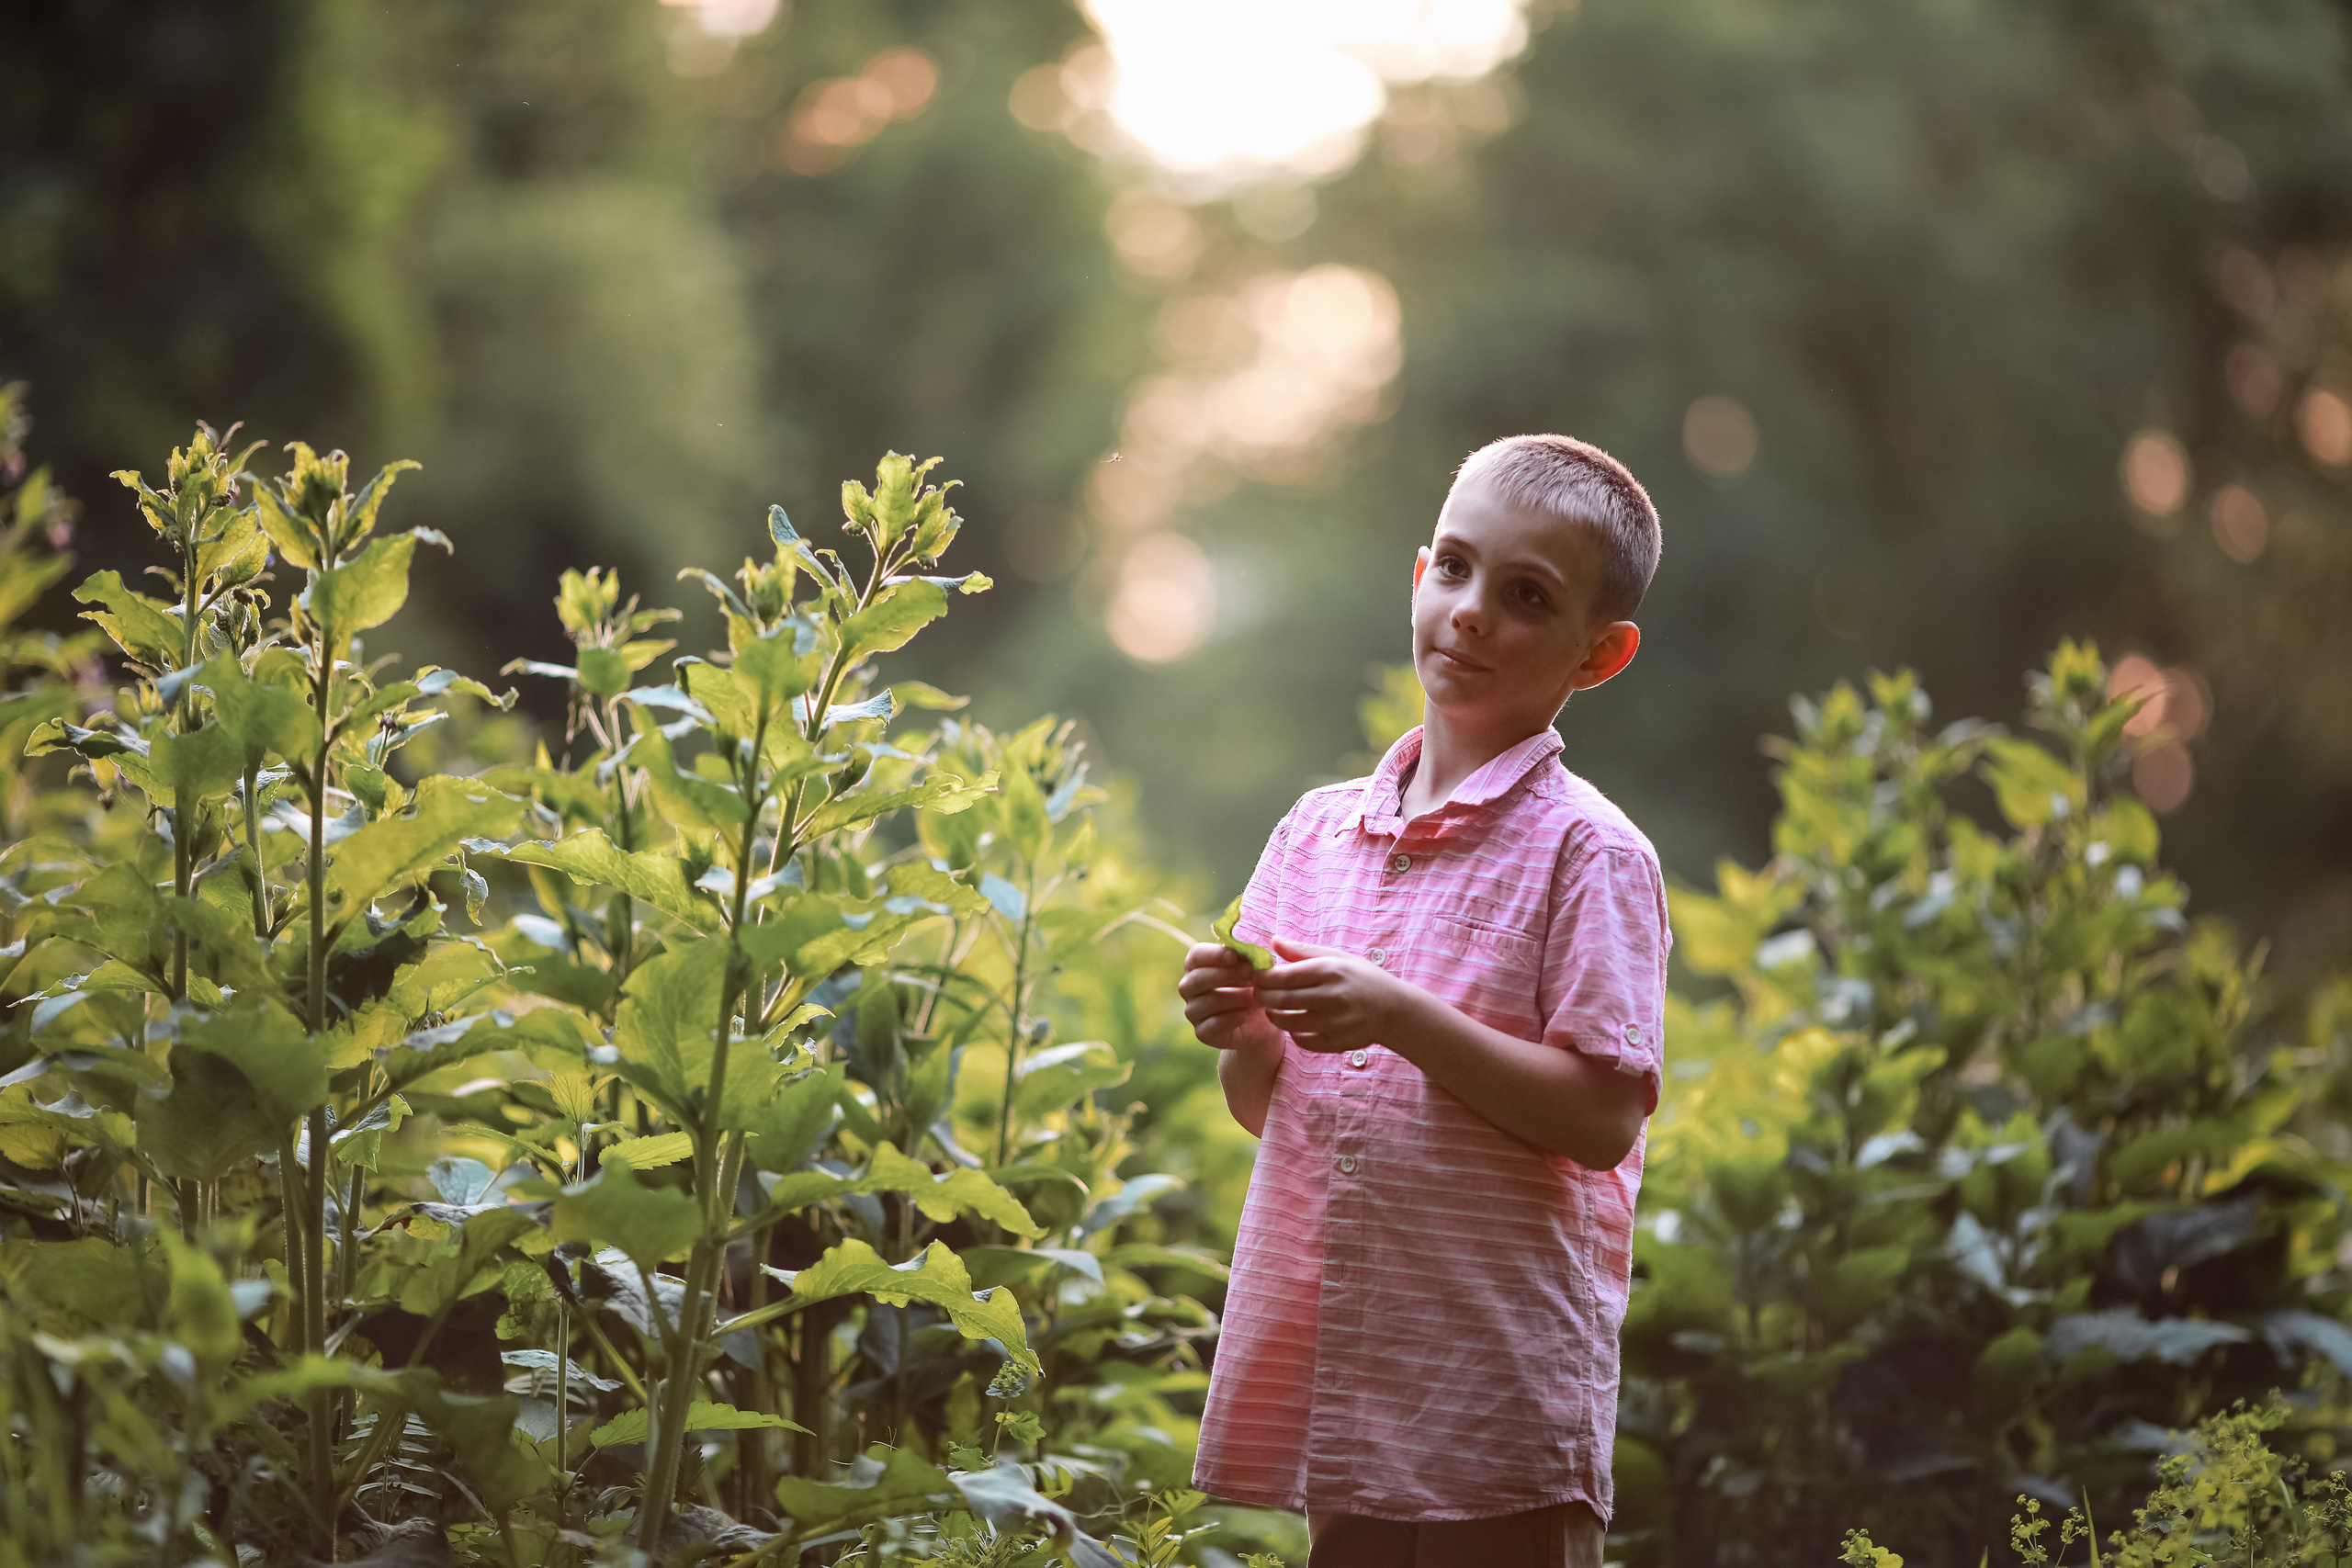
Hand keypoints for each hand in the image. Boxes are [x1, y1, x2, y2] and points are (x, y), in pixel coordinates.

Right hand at [1178, 943, 1283, 1054]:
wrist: (1259, 1022)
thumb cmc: (1252, 987)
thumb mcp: (1251, 970)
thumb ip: (1247, 958)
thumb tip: (1251, 951)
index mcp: (1196, 965)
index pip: (1197, 955)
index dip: (1215, 954)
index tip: (1235, 956)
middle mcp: (1189, 987)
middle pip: (1198, 978)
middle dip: (1227, 975)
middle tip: (1251, 974)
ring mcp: (1193, 1011)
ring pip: (1207, 1002)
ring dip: (1234, 997)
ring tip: (1255, 996)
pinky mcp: (1202, 1032)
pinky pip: (1213, 1024)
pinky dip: (1232, 1018)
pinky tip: (1247, 1014)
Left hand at [1250, 939, 1422, 1054]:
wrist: (1394, 1010)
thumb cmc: (1363, 978)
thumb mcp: (1337, 957)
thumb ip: (1303, 951)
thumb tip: (1273, 940)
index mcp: (1329, 971)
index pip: (1281, 976)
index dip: (1262, 977)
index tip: (1257, 976)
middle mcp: (1330, 997)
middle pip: (1279, 1000)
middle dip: (1262, 996)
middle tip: (1259, 993)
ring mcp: (1333, 1023)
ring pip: (1286, 1022)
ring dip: (1273, 1014)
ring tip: (1273, 1007)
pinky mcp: (1335, 1042)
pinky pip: (1301, 1040)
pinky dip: (1292, 1032)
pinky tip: (1294, 1023)